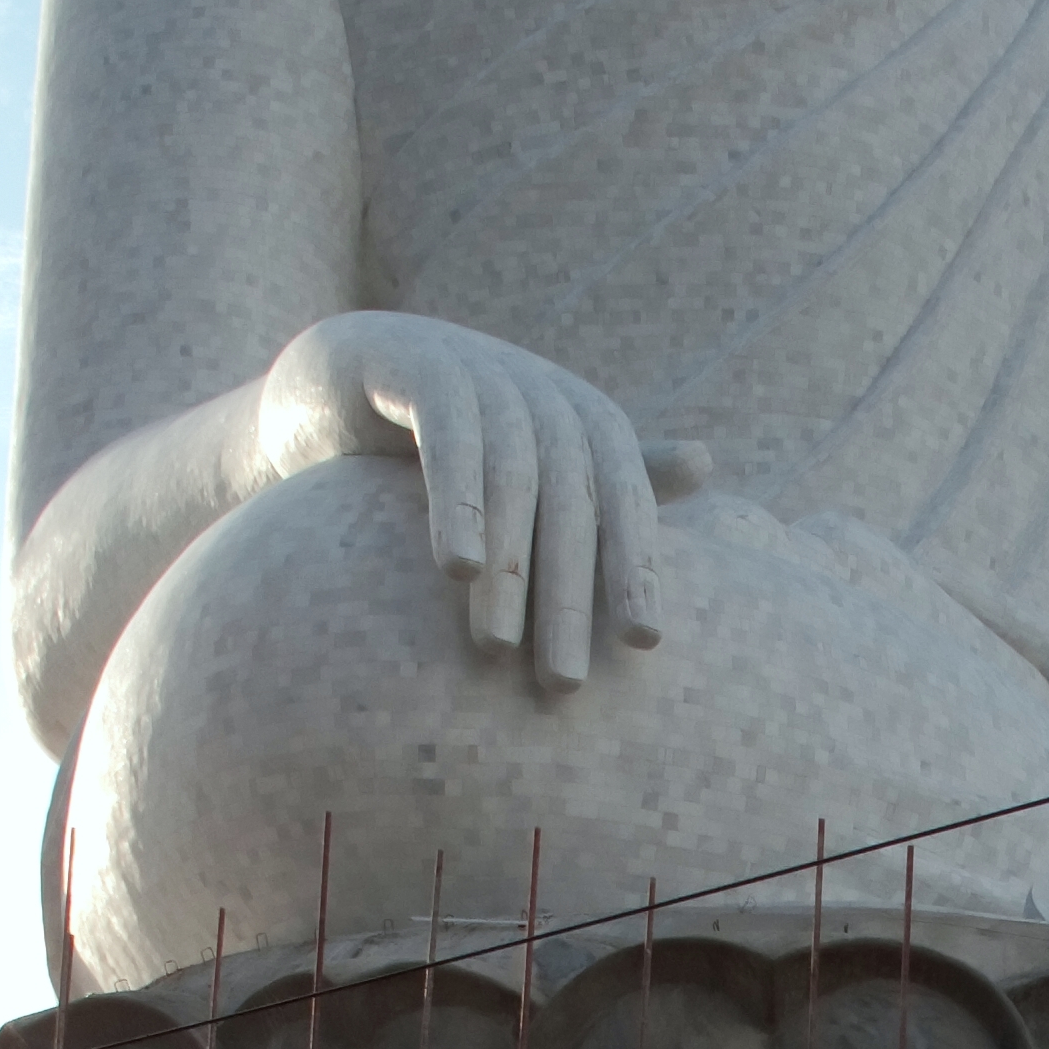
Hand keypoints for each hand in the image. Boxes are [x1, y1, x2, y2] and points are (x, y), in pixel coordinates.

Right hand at [255, 312, 707, 690]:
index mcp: (584, 418)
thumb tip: (707, 462)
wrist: (341, 371)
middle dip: (570, 596)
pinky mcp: (416, 366)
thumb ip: (607, 473)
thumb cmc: (452, 434)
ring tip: (498, 648)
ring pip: (512, 480)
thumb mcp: (535, 459)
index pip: (624, 502)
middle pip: (572, 503)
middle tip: (565, 682)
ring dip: (510, 567)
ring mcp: (482, 370)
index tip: (644, 643)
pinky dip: (456, 504)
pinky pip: (447, 440)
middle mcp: (542, 390)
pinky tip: (457, 569)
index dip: (636, 567)